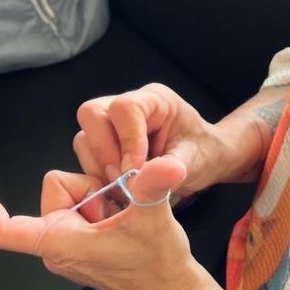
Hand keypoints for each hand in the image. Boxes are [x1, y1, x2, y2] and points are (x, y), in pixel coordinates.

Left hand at [0, 157, 201, 289]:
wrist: (172, 288)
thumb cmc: (158, 265)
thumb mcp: (154, 217)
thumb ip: (153, 185)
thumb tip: (166, 163)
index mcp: (60, 243)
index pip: (5, 230)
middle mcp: (57, 245)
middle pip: (54, 189)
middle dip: (87, 187)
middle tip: (115, 207)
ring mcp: (66, 244)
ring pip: (68, 192)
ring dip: (95, 195)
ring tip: (118, 215)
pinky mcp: (77, 241)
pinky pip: (77, 204)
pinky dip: (97, 202)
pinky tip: (117, 216)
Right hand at [74, 83, 224, 197]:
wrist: (205, 160)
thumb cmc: (203, 153)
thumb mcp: (194, 162)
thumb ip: (169, 169)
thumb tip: (142, 180)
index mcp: (154, 99)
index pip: (124, 108)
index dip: (126, 140)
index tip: (136, 172)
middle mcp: (127, 106)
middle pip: (92, 114)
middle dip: (104, 152)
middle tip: (123, 181)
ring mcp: (111, 123)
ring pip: (84, 137)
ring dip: (100, 168)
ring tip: (125, 190)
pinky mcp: (104, 143)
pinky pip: (86, 156)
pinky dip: (98, 177)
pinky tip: (120, 190)